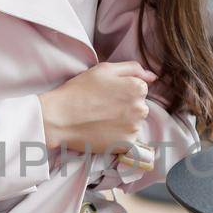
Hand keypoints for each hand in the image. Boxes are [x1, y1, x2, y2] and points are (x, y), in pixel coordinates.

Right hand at [39, 60, 156, 156]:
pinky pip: (128, 138)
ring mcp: (134, 128)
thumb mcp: (104, 69)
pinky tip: (102, 131)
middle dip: (125, 106)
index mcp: (137, 87)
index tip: (106, 94)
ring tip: (101, 119)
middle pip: (139, 106)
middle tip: (102, 107)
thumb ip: (132, 69)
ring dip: (122, 122)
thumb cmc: (79, 90)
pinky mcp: (126, 144)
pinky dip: (118, 136)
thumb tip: (153, 77)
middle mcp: (141, 108)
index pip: (140, 89)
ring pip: (133, 123)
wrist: (60, 118)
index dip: (122, 90)